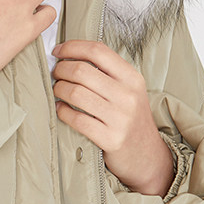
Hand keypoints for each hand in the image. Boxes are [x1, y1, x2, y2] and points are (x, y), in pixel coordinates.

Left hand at [51, 39, 174, 195]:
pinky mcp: (109, 138)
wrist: (147, 157)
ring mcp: (119, 118)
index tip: (58, 50)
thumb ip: (107, 73)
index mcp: (132, 78)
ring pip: (75, 93)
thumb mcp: (129, 91)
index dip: (73, 47)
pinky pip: (75, 119)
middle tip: (55, 74)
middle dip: (60, 70)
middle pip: (81, 71)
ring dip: (59, 89)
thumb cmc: (131, 119)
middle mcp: (127, 96)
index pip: (98, 51)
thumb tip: (72, 55)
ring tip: (57, 91)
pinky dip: (61, 111)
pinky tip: (60, 109)